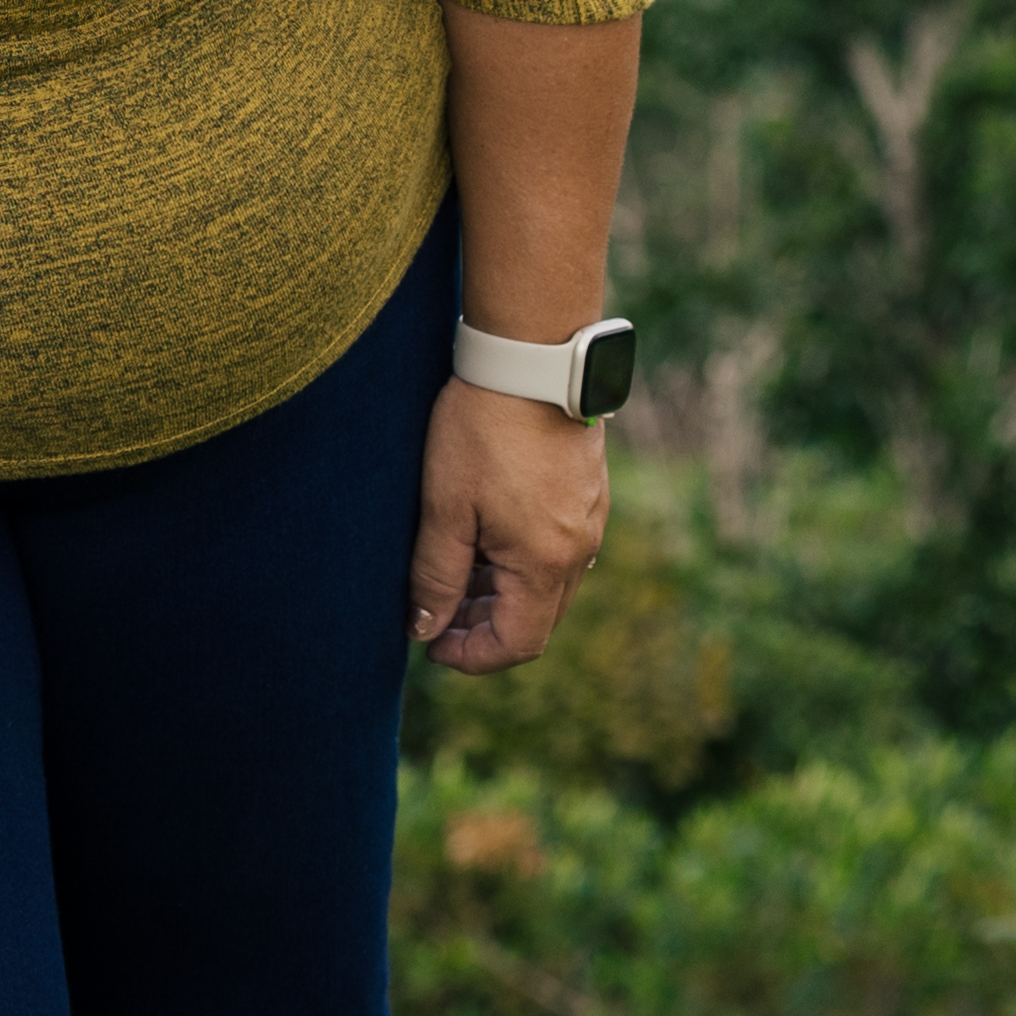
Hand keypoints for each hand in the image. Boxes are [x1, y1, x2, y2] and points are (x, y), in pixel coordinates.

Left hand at [408, 379, 608, 673]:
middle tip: (432, 613)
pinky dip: (519, 561)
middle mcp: (580, 550)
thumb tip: (425, 629)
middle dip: (483, 626)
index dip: (473, 656)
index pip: (520, 643)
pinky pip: (556, 550)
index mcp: (547, 562)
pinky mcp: (588, 495)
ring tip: (451, 573)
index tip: (431, 648)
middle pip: (536, 618)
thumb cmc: (480, 429)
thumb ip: (436, 575)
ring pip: (546, 585)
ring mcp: (590, 521)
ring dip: (500, 593)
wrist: (530, 358)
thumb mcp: (444, 506)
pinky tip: (481, 535)